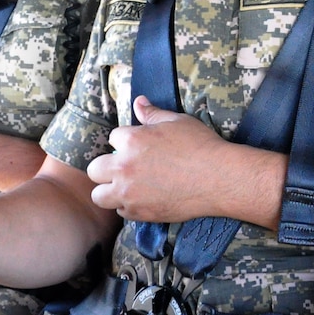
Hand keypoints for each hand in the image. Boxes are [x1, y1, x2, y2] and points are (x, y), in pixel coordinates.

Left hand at [86, 97, 274, 223]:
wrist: (218, 178)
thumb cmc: (201, 145)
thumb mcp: (177, 121)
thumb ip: (152, 114)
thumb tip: (138, 102)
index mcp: (132, 140)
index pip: (113, 138)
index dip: (124, 141)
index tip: (137, 146)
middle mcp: (124, 167)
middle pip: (95, 169)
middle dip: (106, 167)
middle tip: (124, 168)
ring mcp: (129, 193)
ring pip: (99, 195)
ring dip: (109, 190)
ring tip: (125, 187)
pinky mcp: (139, 212)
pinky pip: (120, 211)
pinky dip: (128, 205)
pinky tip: (143, 198)